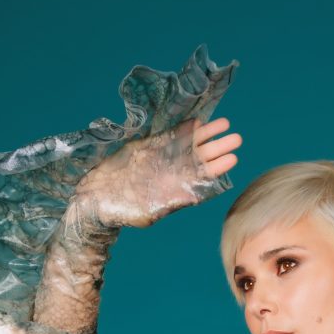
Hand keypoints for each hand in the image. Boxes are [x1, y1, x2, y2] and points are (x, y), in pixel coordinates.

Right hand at [69, 117, 241, 228]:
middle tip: (236, 138)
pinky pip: (172, 134)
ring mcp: (165, 157)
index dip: (219, 166)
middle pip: (204, 157)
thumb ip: (172, 203)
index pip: (206, 177)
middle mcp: (176, 172)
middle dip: (220, 146)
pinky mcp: (151, 146)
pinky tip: (197, 120)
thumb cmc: (122, 212)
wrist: (97, 198)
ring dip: (208, 134)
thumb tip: (194, 197)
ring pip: (192, 144)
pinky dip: (185, 128)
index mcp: (180, 189)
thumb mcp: (150, 213)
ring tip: (224, 124)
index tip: (233, 157)